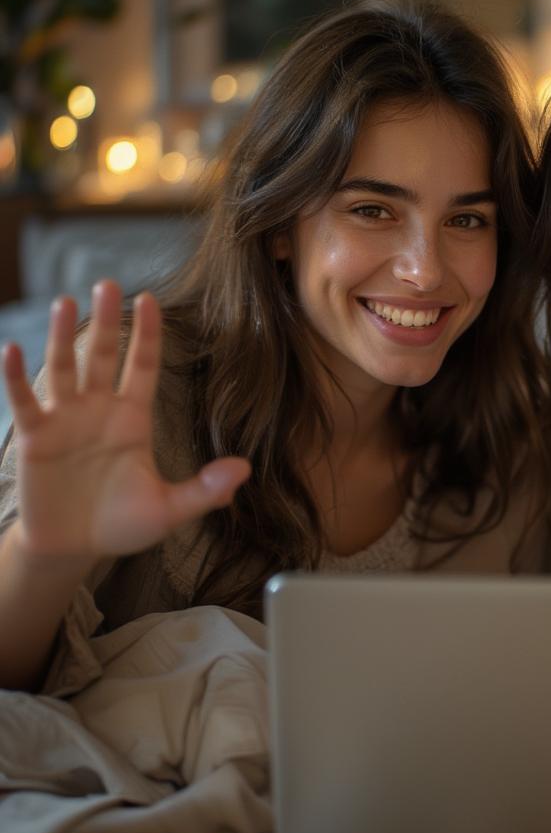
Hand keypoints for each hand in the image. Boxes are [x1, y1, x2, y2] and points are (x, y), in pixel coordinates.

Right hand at [2, 280, 250, 569]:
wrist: (76, 549)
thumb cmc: (124, 524)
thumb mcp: (170, 510)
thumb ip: (205, 489)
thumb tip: (244, 470)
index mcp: (133, 419)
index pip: (141, 366)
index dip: (146, 334)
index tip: (149, 299)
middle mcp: (98, 411)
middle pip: (101, 356)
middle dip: (105, 321)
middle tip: (109, 282)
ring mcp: (65, 420)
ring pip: (63, 368)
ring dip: (62, 336)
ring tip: (65, 302)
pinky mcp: (34, 438)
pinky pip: (24, 401)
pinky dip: (16, 376)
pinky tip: (12, 348)